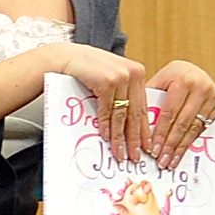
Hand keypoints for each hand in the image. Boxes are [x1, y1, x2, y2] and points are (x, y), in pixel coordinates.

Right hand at [53, 42, 151, 160]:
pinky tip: (105, 138)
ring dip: (120, 137)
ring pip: (122, 114)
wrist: (67, 57)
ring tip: (120, 153)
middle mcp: (133, 73)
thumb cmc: (89, 69)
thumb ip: (125, 93)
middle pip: (135, 113)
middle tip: (135, 157)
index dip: (144, 129)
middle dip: (135, 139)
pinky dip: (106, 125)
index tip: (147, 147)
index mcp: (138, 72)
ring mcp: (121, 77)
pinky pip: (107, 110)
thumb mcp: (113, 77)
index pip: (143, 107)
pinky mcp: (107, 81)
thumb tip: (133, 123)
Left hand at [146, 60, 214, 170]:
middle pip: (183, 123)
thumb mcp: (159, 82)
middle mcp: (201, 86)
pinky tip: (182, 151)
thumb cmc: (171, 78)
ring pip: (194, 128)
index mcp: (183, 79)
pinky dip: (191, 141)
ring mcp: (213, 95)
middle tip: (162, 160)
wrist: (192, 70)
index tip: (153, 149)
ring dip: (181, 147)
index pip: (169, 112)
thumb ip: (151, 102)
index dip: (161, 133)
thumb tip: (141, 131)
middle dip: (170, 145)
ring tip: (171, 161)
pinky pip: (203, 128)